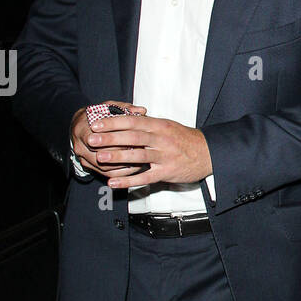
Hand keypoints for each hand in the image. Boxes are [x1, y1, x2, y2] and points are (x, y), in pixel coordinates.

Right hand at [70, 102, 147, 177]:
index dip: (114, 139)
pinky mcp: (91, 168)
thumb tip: (142, 110)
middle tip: (139, 149)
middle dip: (122, 152)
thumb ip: (124, 108)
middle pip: (101, 154)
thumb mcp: (108, 107)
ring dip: (124, 164)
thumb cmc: (96, 116)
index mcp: (81, 130)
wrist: (81, 127)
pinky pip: (107, 174)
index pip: (96, 138)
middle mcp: (80, 147)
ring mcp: (84, 159)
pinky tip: (135, 167)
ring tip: (140, 159)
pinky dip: (122, 172)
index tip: (132, 137)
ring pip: (105, 166)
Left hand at [87, 113, 212, 188]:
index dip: (113, 122)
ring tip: (99, 158)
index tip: (96, 123)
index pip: (133, 121)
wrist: (208, 153)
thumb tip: (125, 117)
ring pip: (138, 156)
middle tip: (92, 139)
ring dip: (117, 157)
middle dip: (110, 138)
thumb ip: (147, 124)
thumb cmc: (185, 139)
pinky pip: (145, 177)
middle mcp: (161, 139)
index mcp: (159, 125)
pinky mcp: (167, 172)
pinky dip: (128, 181)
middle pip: (133, 137)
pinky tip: (114, 182)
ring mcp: (164, 156)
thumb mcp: (167, 126)